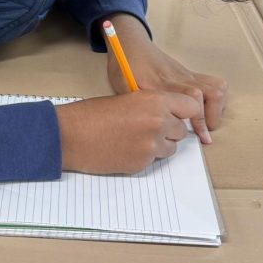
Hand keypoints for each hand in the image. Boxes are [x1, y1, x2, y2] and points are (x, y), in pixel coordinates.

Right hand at [56, 91, 202, 175]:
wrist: (70, 136)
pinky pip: (154, 161)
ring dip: (159, 145)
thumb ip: (152, 106)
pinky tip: (125, 149)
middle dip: (169, 130)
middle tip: (147, 128)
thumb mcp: (128, 99)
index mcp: (155, 101)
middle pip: (182, 130)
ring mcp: (151, 146)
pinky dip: (144, 157)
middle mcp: (158, 123)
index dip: (183, 112)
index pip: (191, 107)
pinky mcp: (142, 163)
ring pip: (171, 148)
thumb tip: (169, 116)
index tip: (176, 115)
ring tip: (134, 139)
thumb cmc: (93, 114)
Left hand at [104, 14, 227, 145]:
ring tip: (209, 122)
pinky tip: (207, 110)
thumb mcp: (124, 89)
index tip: (201, 136)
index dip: (200, 120)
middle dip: (212, 116)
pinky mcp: (189, 73)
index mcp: (161, 84)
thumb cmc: (124, 67)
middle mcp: (178, 79)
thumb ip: (139, 107)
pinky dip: (217, 99)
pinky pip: (212, 82)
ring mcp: (186, 75)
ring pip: (216, 86)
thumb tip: (153, 130)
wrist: (130, 43)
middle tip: (204, 134)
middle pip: (210, 92)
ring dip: (218, 107)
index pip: (192, 98)